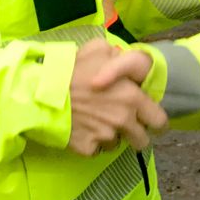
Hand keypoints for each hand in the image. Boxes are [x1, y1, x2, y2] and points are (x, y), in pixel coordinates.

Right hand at [68, 40, 166, 156]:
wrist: (40, 93)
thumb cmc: (71, 69)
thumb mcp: (98, 50)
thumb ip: (118, 56)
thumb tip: (122, 58)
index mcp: (132, 97)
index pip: (159, 119)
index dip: (155, 121)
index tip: (147, 120)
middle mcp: (123, 119)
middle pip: (142, 140)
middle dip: (137, 135)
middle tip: (125, 126)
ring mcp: (106, 136)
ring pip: (117, 144)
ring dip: (110, 136)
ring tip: (95, 121)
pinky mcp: (88, 149)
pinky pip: (96, 150)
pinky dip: (91, 142)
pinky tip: (81, 128)